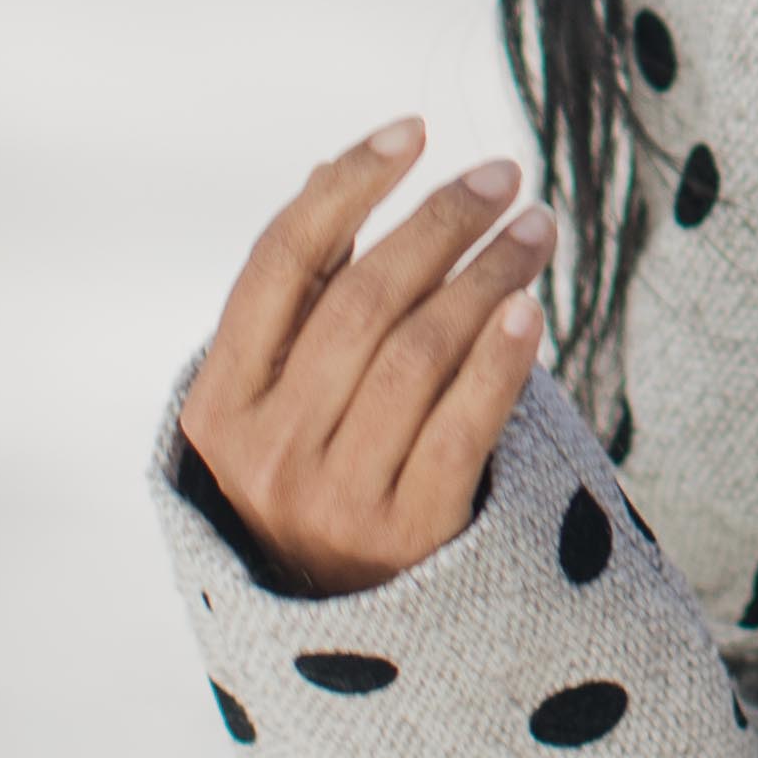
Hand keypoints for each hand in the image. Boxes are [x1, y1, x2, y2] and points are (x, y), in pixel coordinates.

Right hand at [183, 120, 552, 598]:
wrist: (344, 627)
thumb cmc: (318, 468)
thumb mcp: (283, 392)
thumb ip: (305, 292)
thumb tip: (338, 166)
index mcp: (222, 401)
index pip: (280, 264)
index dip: (347, 187)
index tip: (413, 130)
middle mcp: (265, 451)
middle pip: (362, 302)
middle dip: (439, 224)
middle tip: (503, 175)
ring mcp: (332, 498)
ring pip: (416, 355)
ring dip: (485, 277)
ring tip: (535, 228)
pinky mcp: (406, 536)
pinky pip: (460, 430)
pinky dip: (497, 364)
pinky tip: (530, 310)